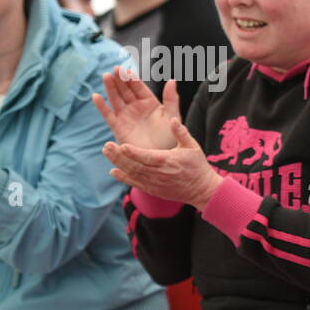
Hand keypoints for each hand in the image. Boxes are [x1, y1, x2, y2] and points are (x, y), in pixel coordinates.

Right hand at [92, 67, 180, 150]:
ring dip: (110, 88)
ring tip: (106, 77)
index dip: (132, 79)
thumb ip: (171, 98)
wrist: (161, 155)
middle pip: (125, 90)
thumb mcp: (172, 115)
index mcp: (149, 102)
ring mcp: (125, 115)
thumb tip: (172, 80)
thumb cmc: (170, 136)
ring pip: (115, 99)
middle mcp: (135, 107)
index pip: (138, 87)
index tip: (127, 70)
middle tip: (115, 70)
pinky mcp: (118, 126)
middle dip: (119, 80)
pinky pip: (108, 115)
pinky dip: (101, 106)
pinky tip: (96, 97)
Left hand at [104, 118, 222, 208]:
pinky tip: (114, 171)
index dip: (133, 152)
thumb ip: (181, 132)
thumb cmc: (197, 166)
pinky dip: (123, 178)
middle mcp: (158, 173)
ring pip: (132, 173)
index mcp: (167, 161)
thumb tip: (172, 119)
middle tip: (107, 145)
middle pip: (134, 165)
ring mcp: (154, 183)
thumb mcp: (192, 146)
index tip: (121, 145)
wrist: (202, 190)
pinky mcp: (152, 189)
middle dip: (119, 155)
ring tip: (107, 152)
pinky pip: (135, 183)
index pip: (146, 156)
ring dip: (118, 163)